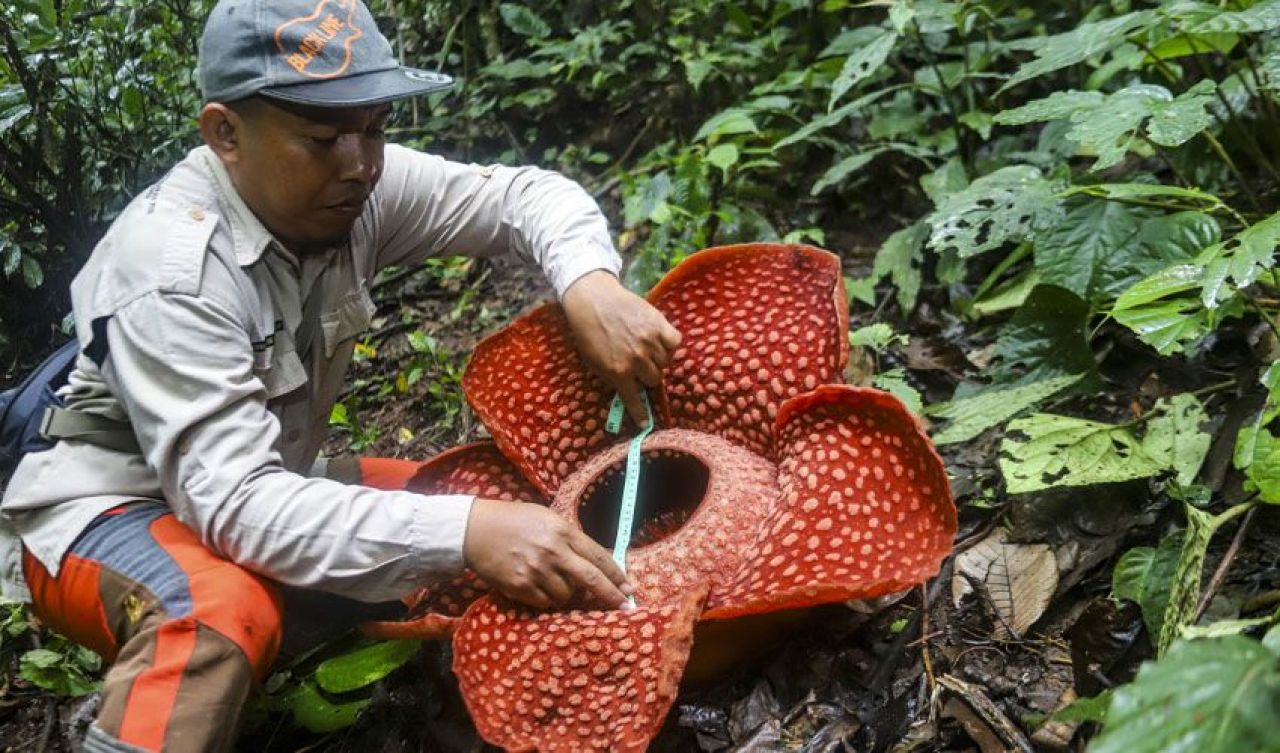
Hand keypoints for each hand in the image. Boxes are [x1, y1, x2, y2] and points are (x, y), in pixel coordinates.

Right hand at [463, 498, 634, 609]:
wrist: (475, 530)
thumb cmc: (514, 520)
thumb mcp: (547, 518)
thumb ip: (570, 538)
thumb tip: (596, 560)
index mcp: (563, 531)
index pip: (598, 556)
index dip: (617, 574)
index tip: (629, 587)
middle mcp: (553, 552)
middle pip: (591, 580)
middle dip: (612, 595)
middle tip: (625, 607)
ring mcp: (537, 571)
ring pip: (567, 595)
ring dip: (567, 593)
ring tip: (553, 579)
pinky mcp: (521, 587)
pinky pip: (546, 603)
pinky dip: (547, 599)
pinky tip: (538, 586)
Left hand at [561, 270, 681, 425]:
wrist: (592, 300)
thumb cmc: (589, 332)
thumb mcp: (593, 362)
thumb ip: (612, 378)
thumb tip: (629, 392)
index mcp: (618, 371)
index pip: (634, 400)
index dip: (641, 414)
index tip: (646, 424)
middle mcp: (636, 359)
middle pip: (654, 379)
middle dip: (647, 376)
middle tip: (640, 366)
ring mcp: (650, 341)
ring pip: (666, 362)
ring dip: (658, 359)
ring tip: (647, 350)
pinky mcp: (659, 324)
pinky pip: (675, 342)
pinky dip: (670, 345)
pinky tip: (660, 341)